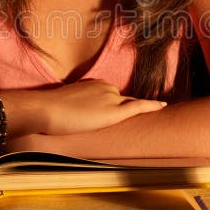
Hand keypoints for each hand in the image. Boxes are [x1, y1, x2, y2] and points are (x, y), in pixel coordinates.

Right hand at [30, 79, 165, 135]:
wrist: (46, 109)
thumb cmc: (49, 110)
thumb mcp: (66, 104)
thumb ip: (78, 107)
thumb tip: (78, 116)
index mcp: (95, 84)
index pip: (112, 97)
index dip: (114, 106)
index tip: (115, 113)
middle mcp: (106, 87)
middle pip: (122, 103)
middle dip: (120, 114)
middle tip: (109, 126)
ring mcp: (111, 98)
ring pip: (127, 108)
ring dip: (129, 116)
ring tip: (120, 125)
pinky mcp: (114, 111)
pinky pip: (138, 107)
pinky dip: (151, 106)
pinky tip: (163, 106)